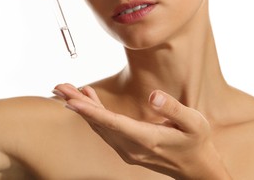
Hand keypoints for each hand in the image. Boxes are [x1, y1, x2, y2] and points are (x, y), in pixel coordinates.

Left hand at [53, 84, 231, 179]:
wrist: (195, 166)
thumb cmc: (195, 141)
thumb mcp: (194, 122)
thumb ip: (173, 109)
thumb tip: (153, 96)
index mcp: (147, 139)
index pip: (113, 123)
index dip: (91, 111)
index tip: (71, 100)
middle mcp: (131, 147)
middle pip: (99, 124)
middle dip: (77, 104)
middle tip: (58, 87)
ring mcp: (127, 149)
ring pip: (99, 127)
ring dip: (82, 108)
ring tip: (66, 90)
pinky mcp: (127, 147)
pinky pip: (105, 129)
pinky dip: (94, 114)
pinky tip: (88, 99)